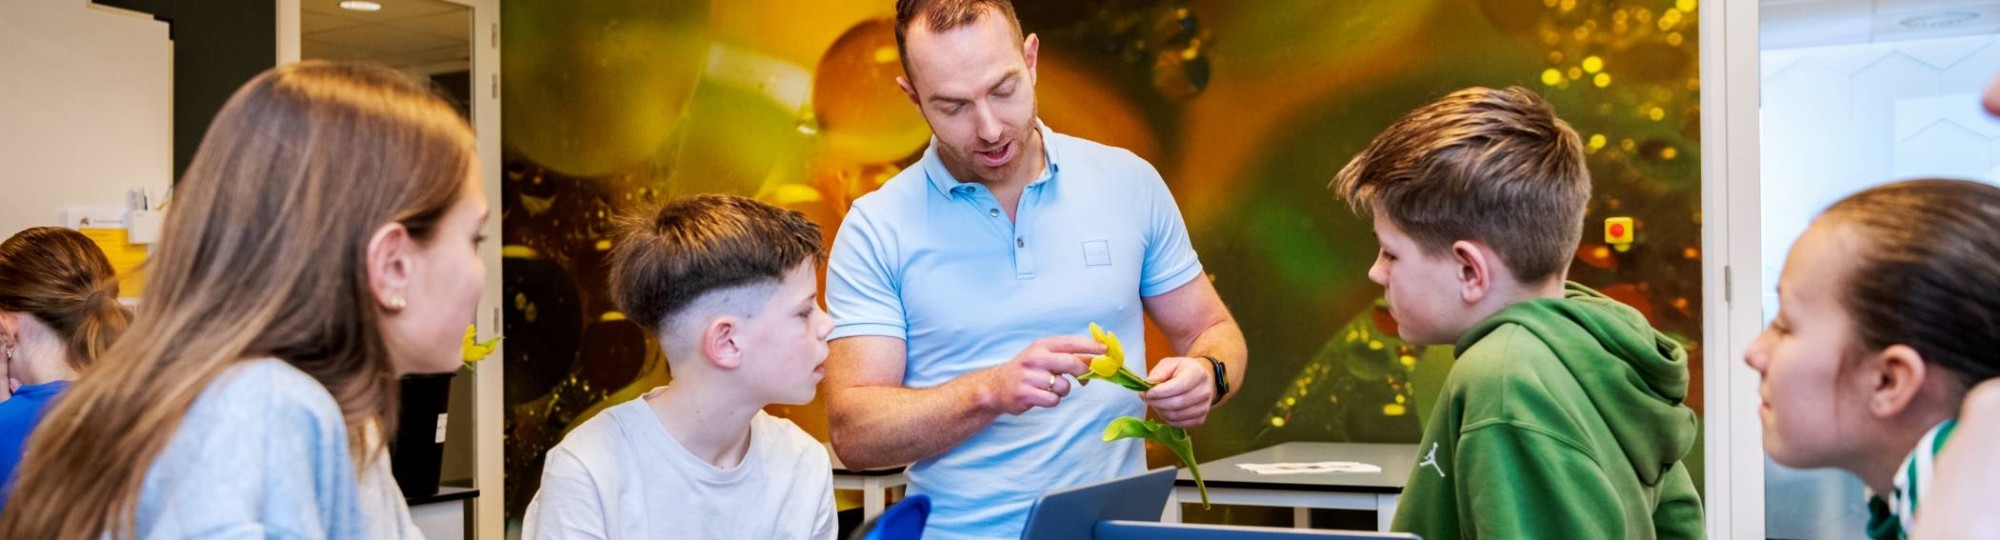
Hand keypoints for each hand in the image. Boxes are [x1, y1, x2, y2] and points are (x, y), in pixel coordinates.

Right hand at [980, 336, 1102, 415]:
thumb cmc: (1026, 371)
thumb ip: (1066, 356)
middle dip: (1082, 371)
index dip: (1090, 346)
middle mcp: (1035, 359)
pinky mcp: (1026, 394)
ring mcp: (1030, 377)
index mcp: (1041, 346)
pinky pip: (1053, 400)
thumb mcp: (1042, 357)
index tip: (1105, 350)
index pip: (1071, 343)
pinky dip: (1053, 401)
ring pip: (1064, 386)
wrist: (996, 387)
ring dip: (1063, 391)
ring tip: (1050, 388)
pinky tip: (1042, 397)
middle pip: (1071, 363)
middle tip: (1085, 378)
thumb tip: (1094, 359)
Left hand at [1141, 356, 1213, 427]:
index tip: (1146, 393)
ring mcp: (1205, 407)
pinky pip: (1179, 424)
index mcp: (1197, 374)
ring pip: (1176, 416)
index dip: (1158, 392)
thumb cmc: (1183, 370)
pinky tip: (1164, 410)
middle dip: (1156, 403)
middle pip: (1175, 404)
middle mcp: (1204, 391)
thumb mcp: (1170, 363)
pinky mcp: (1201, 419)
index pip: (1176, 387)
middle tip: (1147, 399)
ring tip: (1155, 403)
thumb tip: (1148, 384)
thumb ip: (1159, 372)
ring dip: (1160, 411)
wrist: (1202, 379)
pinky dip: (1167, 419)